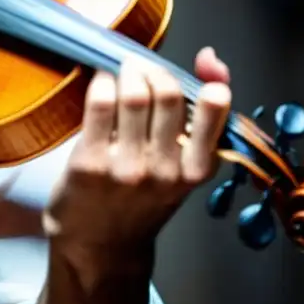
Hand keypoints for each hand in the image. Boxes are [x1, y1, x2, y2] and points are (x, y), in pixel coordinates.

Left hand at [43, 46, 231, 274]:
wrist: (99, 245)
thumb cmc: (142, 197)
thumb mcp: (182, 166)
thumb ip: (201, 114)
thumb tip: (211, 58)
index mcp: (195, 170)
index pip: (213, 116)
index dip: (208, 85)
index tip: (196, 76)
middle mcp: (165, 170)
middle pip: (167, 94)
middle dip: (154, 70)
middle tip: (141, 69)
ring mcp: (127, 167)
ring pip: (134, 96)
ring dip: (127, 73)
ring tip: (121, 73)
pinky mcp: (90, 163)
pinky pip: (100, 105)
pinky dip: (102, 83)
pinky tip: (100, 83)